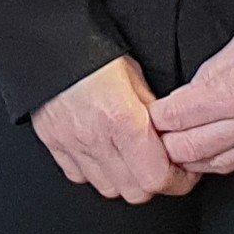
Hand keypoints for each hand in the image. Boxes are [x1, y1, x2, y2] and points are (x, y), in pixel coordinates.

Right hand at [31, 56, 197, 202]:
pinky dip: (93, 171)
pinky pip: (79, 176)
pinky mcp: (52, 142)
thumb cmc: (93, 51)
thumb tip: (169, 140)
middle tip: (157, 163)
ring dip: (122, 179)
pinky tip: (100, 151)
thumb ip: (154, 115)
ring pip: (108, 189)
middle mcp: (96, 137)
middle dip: (152, 181)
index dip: (178, 180)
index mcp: (123, 119)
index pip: (158, 178)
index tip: (183, 171)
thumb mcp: (136, 78)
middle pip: (136, 192)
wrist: (50, 41)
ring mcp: (71, 143)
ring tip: (127, 156)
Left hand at [148, 32, 233, 176]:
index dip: (157, 117)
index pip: (175, 118)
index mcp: (232, 94)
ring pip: (220, 165)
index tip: (152, 114)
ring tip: (188, 146)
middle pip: (190, 150)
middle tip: (161, 136)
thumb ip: (208, 76)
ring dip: (198, 157)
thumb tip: (187, 96)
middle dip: (168, 144)